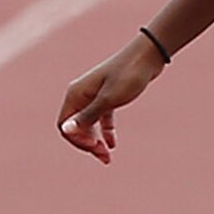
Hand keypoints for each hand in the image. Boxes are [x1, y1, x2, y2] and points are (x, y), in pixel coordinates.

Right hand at [56, 33, 166, 161]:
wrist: (148, 56)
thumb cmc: (128, 75)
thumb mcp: (108, 100)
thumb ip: (87, 116)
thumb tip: (65, 130)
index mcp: (76, 94)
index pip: (64, 126)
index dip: (76, 140)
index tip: (95, 147)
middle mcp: (81, 94)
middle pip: (75, 127)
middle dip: (86, 144)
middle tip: (104, 156)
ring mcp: (94, 95)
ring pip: (88, 124)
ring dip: (95, 141)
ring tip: (107, 156)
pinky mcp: (108, 96)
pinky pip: (101, 118)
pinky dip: (105, 132)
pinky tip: (113, 144)